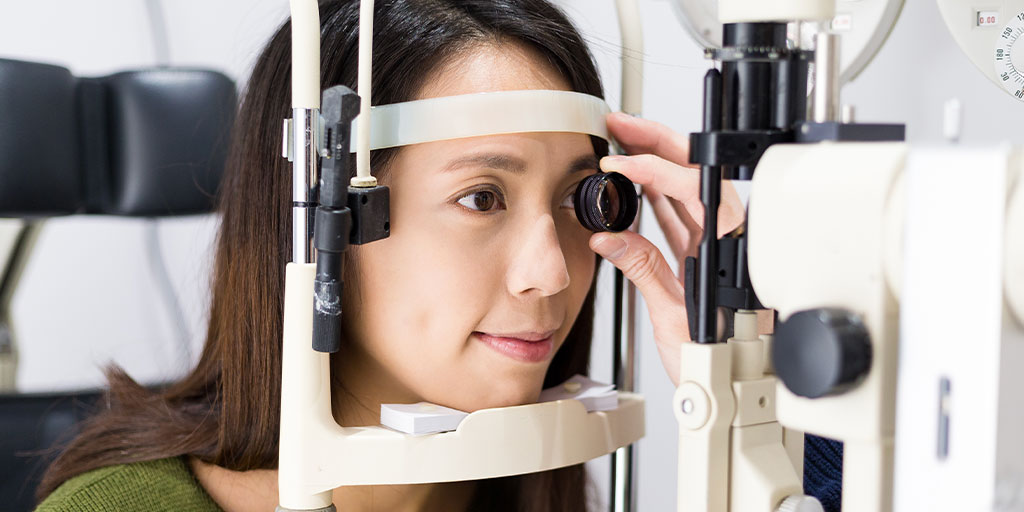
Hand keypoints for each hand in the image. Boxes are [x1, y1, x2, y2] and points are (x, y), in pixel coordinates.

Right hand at [589, 112, 744, 386]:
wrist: (732, 387)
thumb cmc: (717, 361)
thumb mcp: (673, 318)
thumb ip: (643, 270)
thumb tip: (610, 238)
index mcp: (728, 247)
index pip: (692, 188)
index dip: (652, 169)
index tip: (619, 163)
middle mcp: (728, 239)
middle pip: (696, 172)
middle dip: (657, 141)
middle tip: (621, 124)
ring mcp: (716, 245)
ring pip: (687, 188)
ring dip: (655, 162)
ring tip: (623, 143)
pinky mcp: (704, 256)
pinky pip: (680, 214)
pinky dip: (656, 194)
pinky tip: (636, 183)